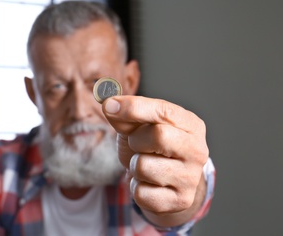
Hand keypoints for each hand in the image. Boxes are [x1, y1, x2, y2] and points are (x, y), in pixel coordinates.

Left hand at [102, 96, 208, 225]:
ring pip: (144, 167)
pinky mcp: (180, 200)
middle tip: (137, 144)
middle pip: (158, 136)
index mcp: (190, 125)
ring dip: (134, 166)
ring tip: (145, 165)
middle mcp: (197, 150)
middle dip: (136, 140)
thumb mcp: (140, 128)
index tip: (108, 105)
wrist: (167, 185)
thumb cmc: (153, 149)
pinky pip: (142, 192)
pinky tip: (147, 184)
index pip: (163, 110)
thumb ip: (126, 116)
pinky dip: (136, 187)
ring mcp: (190, 177)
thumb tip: (108, 105)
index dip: (133, 107)